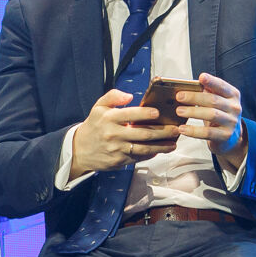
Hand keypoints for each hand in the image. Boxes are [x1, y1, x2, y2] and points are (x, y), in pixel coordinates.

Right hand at [67, 89, 184, 178]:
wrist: (80, 150)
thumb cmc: (93, 126)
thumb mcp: (98, 107)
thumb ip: (113, 96)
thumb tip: (129, 96)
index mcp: (108, 118)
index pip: (129, 114)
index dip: (144, 113)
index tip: (157, 112)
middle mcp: (113, 134)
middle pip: (142, 133)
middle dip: (162, 132)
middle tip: (175, 129)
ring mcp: (117, 149)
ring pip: (143, 148)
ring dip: (161, 146)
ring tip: (173, 143)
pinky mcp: (119, 160)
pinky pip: (138, 157)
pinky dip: (150, 154)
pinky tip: (160, 150)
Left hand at [177, 74, 246, 169]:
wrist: (230, 137)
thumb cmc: (219, 115)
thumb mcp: (216, 102)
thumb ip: (207, 92)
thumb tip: (189, 84)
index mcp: (232, 95)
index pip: (222, 86)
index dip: (212, 81)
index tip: (201, 77)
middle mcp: (234, 107)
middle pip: (214, 100)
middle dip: (195, 97)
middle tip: (179, 96)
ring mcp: (231, 122)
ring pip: (211, 115)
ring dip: (193, 112)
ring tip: (179, 111)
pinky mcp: (225, 136)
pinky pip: (207, 133)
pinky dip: (193, 131)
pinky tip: (182, 129)